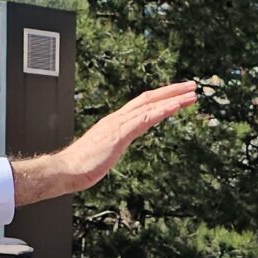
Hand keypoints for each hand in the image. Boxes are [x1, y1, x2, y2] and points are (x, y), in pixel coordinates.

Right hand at [14, 81, 200, 202]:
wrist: (66, 170)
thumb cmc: (82, 166)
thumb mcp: (104, 153)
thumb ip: (113, 146)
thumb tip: (117, 148)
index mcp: (115, 123)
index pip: (141, 105)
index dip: (160, 98)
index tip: (177, 95)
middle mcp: (117, 119)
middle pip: (148, 98)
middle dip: (171, 91)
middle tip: (191, 87)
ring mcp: (118, 125)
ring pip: (150, 105)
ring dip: (173, 99)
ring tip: (191, 96)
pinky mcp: (119, 134)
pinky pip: (144, 119)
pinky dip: (161, 111)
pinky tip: (174, 108)